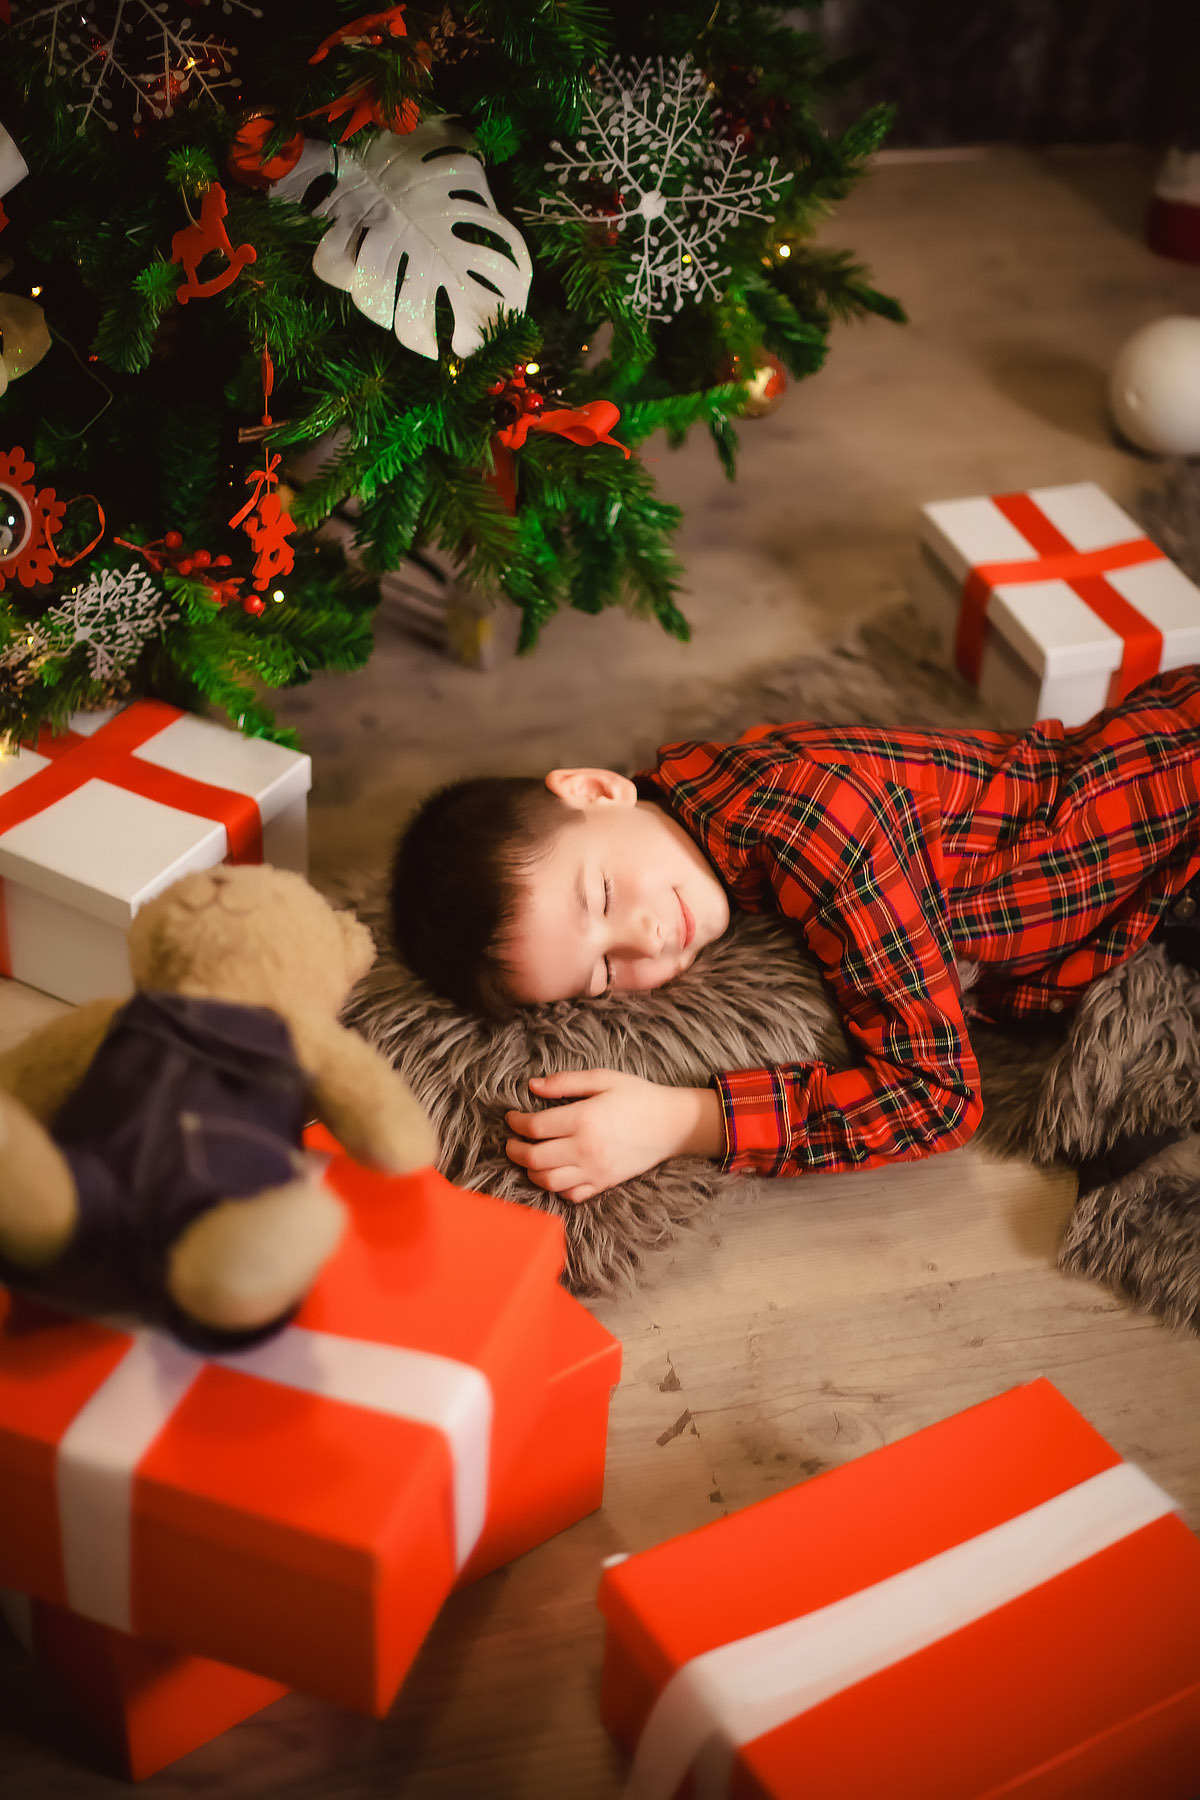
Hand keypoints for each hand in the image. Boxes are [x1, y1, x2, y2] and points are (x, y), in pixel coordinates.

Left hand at [505, 1070, 723, 1202]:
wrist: (672, 1124)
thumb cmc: (638, 1097)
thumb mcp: (603, 1079)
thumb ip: (565, 1082)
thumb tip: (532, 1086)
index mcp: (584, 1119)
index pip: (535, 1127)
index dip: (516, 1123)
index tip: (512, 1117)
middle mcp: (586, 1149)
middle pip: (534, 1158)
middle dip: (515, 1151)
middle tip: (511, 1141)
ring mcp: (595, 1170)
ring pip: (548, 1181)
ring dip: (531, 1171)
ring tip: (528, 1158)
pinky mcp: (604, 1183)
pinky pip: (571, 1195)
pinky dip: (555, 1187)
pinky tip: (553, 1173)